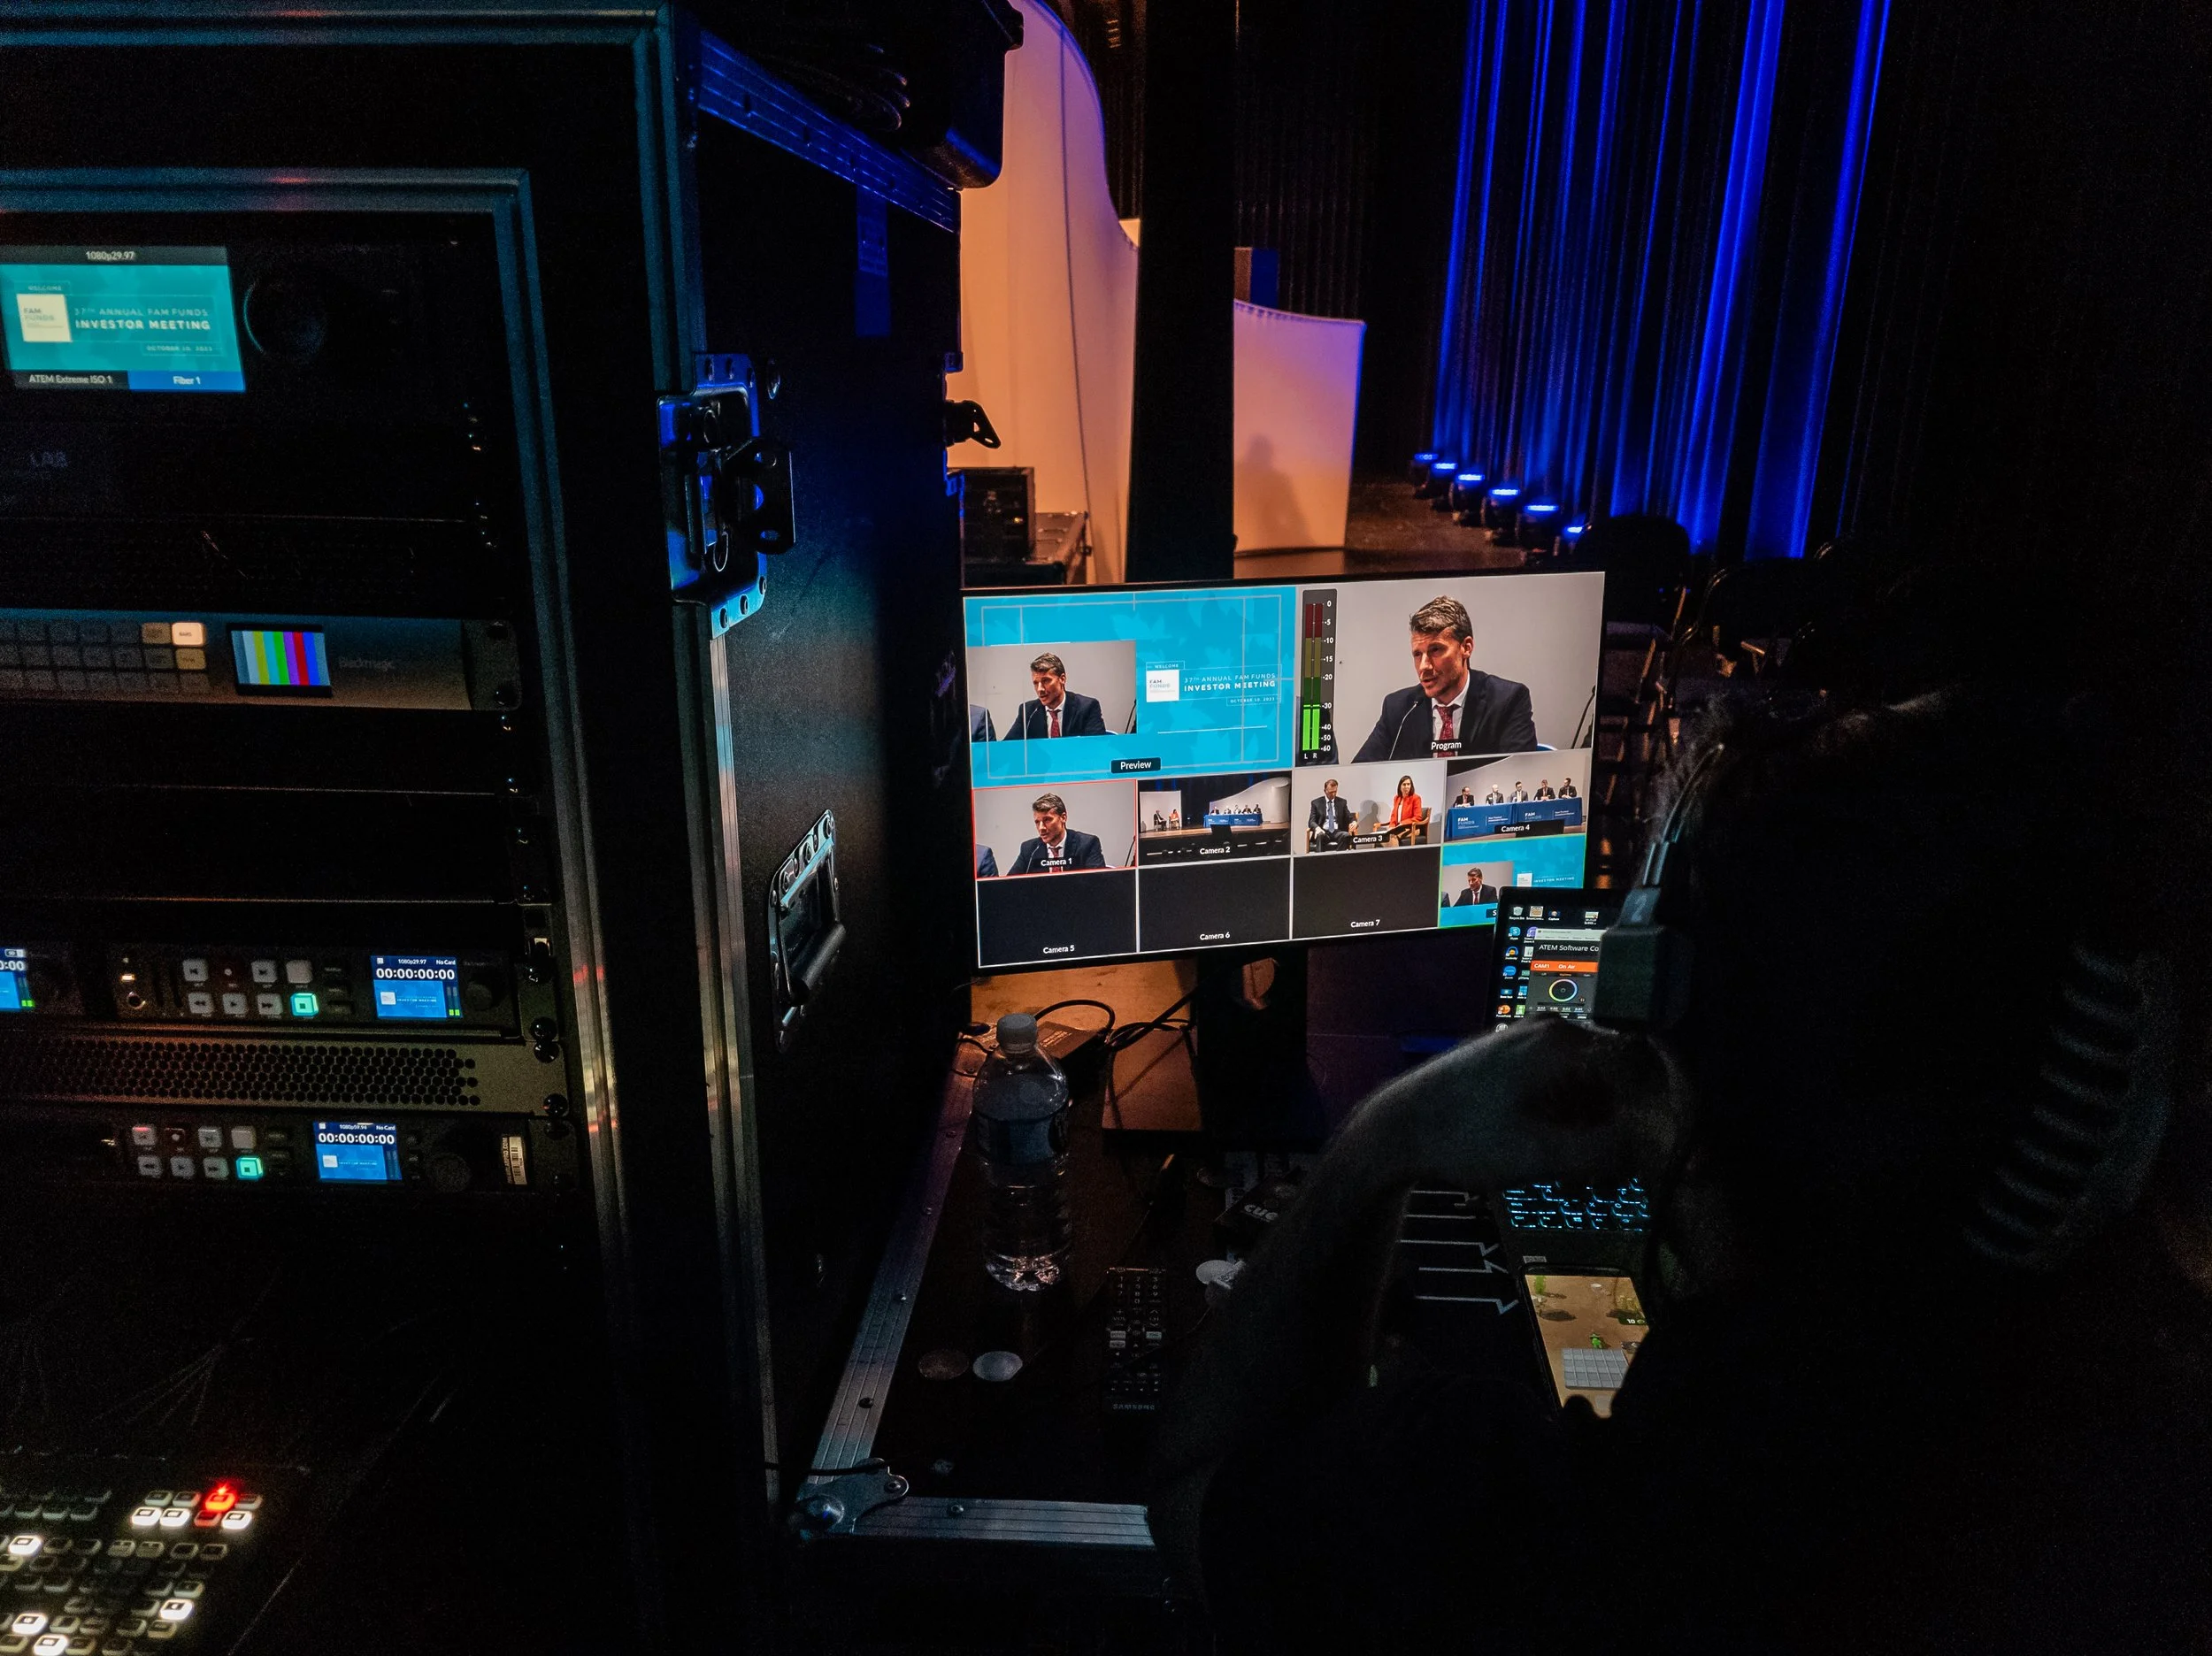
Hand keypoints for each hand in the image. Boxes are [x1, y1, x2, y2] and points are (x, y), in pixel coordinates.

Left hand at [1349, 1013, 1681, 1194]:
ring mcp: (1527, 1043)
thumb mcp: (1541, 1155)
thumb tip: (1647, 1150)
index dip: (1646, 1118)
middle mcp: (1549, 1031)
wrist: (1395, 1128)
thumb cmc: (1461, 1137)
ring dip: (1587, 1134)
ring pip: (1583, 1089)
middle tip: (1602, 1181)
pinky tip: (1553, 1160)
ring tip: (1576, 1181)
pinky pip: (1557, 1088)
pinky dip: (1562, 1123)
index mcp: (1563, 1041)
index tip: (1643, 1158)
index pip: (1636, 1071)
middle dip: (1612, 1133)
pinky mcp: (1510, 1061)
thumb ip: (1603, 1152)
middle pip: (1610, 1081)